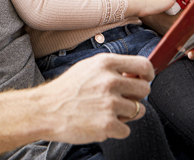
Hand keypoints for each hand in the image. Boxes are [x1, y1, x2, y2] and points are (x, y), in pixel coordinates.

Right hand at [36, 53, 153, 143]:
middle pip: (144, 89)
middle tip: (120, 100)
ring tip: (106, 112)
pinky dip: (115, 130)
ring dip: (126, 114)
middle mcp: (109, 81)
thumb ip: (111, 69)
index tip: (146, 79)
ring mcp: (109, 103)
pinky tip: (99, 123)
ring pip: (138, 110)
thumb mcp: (87, 68)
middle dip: (136, 96)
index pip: (143, 64)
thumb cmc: (66, 90)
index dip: (148, 74)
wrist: (45, 110)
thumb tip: (136, 74)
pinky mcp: (107, 124)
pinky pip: (126, 129)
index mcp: (105, 64)